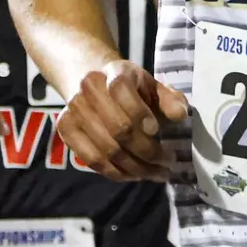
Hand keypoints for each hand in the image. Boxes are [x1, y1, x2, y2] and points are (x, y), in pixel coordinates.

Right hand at [56, 59, 185, 181]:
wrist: (95, 84)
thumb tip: (180, 115)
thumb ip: (169, 99)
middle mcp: (89, 89)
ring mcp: (74, 110)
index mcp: (115, 71)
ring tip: (157, 173)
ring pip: (106, 149)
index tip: (157, 130)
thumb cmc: (132, 89)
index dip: (138, 112)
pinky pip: (92, 160)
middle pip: (117, 128)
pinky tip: (135, 175)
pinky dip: (116, 173)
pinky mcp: (66, 130)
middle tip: (168, 162)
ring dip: (135, 168)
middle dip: (147, 151)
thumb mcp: (153, 87)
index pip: (120, 90)